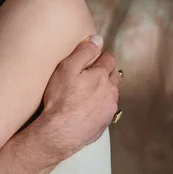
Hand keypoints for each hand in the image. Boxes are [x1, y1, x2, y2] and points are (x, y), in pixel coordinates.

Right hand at [40, 36, 121, 159]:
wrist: (59, 133)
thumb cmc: (60, 100)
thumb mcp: (66, 69)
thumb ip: (83, 52)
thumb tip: (97, 39)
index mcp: (102, 76)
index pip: (108, 59)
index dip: (99, 56)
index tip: (90, 59)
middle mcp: (110, 92)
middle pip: (113, 76)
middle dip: (104, 72)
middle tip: (89, 75)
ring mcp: (109, 109)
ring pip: (111, 93)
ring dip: (103, 90)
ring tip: (86, 93)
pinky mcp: (104, 124)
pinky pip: (105, 110)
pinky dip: (99, 106)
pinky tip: (85, 109)